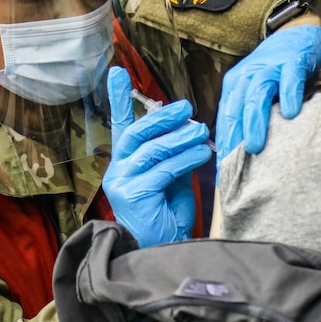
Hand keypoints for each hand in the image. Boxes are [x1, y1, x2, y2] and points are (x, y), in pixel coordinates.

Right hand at [103, 67, 211, 247]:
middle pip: (137, 133)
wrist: (163, 249)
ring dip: (180, 137)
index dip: (118, 99)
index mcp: (125, 163)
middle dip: (162, 116)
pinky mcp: (133, 195)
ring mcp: (122, 183)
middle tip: (186, 107)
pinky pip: (163, 169)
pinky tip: (203, 153)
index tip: (117, 72)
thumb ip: (175, 154)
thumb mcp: (173, 177)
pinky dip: (185, 158)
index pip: (121, 125)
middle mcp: (118, 170)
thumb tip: (190, 129)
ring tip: (202, 130)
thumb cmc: (168, 215)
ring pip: (152, 150)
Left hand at [215, 24, 320, 166]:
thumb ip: (251, 117)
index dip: (223, 147)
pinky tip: (291, 113)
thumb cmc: (281, 73)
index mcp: (236, 86)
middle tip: (233, 168)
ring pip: (257, 95)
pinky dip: (290, 94)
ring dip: (255, 121)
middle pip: (236, 109)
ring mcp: (272, 67)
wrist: (303, 34)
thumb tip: (244, 157)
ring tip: (255, 147)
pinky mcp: (295, 60)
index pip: (225, 119)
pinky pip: (290, 78)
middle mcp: (249, 76)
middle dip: (233, 140)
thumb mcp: (261, 93)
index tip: (224, 175)